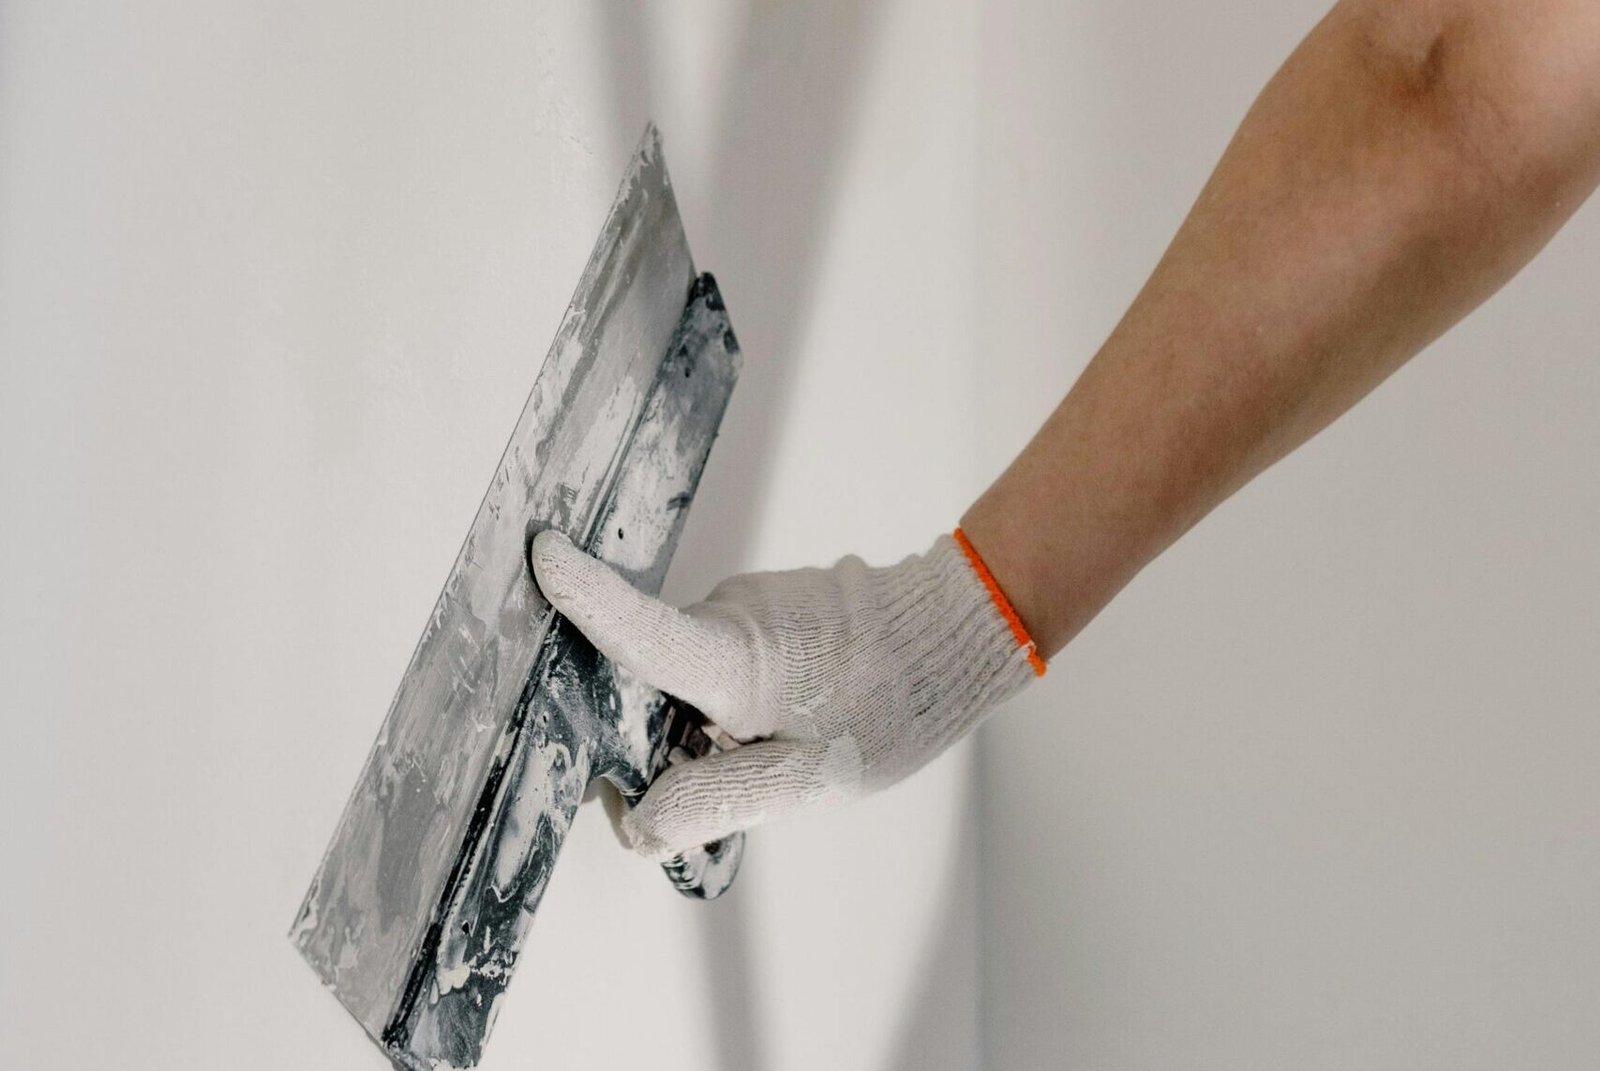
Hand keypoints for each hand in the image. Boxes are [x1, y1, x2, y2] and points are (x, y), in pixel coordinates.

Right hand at [530, 529, 1043, 859]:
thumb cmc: (889, 707)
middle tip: (731, 768)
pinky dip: (738, 690)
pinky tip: (790, 710)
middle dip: (661, 731)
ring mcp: (747, 602)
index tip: (540, 555)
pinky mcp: (766, 602)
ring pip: (689, 670)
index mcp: (728, 658)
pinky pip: (723, 653)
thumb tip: (636, 822)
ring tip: (781, 736)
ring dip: (710, 714)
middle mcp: (726, 616)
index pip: (638, 629)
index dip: (584, 598)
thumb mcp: (805, 780)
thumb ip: (715, 801)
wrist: (956, 636)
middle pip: (648, 676)